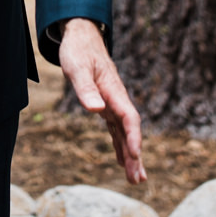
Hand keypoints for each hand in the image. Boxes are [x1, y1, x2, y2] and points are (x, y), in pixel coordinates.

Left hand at [60, 18, 145, 183]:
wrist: (81, 36)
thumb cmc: (78, 50)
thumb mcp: (76, 67)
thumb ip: (85, 88)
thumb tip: (96, 110)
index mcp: (113, 90)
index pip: (129, 117)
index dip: (133, 136)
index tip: (135, 154)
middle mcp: (116, 99)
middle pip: (130, 130)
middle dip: (135, 155)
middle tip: (139, 180)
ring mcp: (112, 102)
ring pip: (124, 133)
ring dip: (130, 155)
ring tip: (135, 179)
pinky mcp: (106, 104)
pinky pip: (116, 129)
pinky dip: (120, 144)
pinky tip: (122, 160)